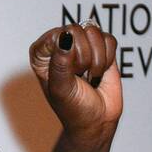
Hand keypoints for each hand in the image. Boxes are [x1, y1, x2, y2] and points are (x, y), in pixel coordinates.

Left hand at [29, 22, 122, 149]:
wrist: (97, 121)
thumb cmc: (73, 108)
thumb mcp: (61, 89)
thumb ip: (60, 63)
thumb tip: (65, 37)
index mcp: (42, 54)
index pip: (54, 35)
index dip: (67, 53)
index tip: (67, 73)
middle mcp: (60, 45)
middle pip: (76, 30)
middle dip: (83, 58)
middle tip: (79, 76)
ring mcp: (82, 44)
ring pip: (94, 33)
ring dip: (96, 60)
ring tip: (89, 76)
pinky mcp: (101, 47)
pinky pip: (109, 40)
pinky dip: (108, 59)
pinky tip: (99, 72)